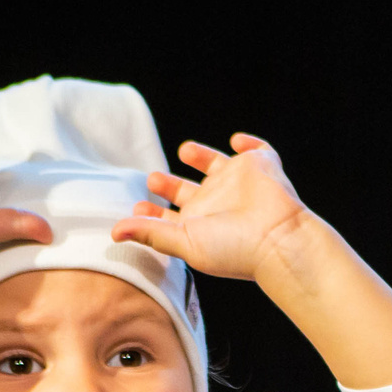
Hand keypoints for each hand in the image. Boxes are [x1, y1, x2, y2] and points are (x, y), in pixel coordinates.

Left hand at [115, 135, 319, 283]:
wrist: (278, 239)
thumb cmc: (235, 249)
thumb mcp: (184, 242)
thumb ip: (150, 232)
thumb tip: (113, 232)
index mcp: (201, 224)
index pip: (171, 217)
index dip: (153, 212)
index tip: (138, 206)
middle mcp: (220, 203)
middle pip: (190, 191)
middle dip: (170, 185)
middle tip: (153, 179)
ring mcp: (241, 183)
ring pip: (219, 166)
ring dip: (202, 156)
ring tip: (184, 150)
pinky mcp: (262, 167)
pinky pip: (259, 150)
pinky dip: (251, 143)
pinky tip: (237, 142)